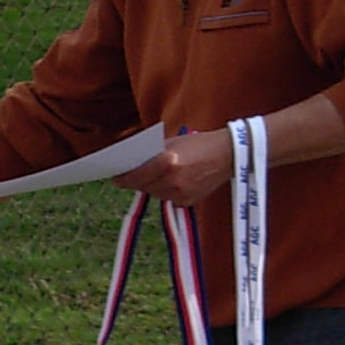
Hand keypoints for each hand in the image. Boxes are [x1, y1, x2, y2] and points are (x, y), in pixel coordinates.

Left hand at [114, 129, 230, 206]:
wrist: (229, 155)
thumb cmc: (199, 144)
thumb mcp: (171, 143)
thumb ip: (151, 155)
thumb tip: (130, 165)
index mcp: (167, 162)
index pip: (134, 176)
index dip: (122, 178)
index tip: (114, 177)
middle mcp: (173, 180)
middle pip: (143, 186)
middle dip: (137, 181)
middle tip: (131, 175)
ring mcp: (181, 193)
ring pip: (155, 193)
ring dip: (151, 186)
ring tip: (156, 175)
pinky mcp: (187, 201)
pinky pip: (168, 198)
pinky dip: (166, 190)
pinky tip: (172, 181)